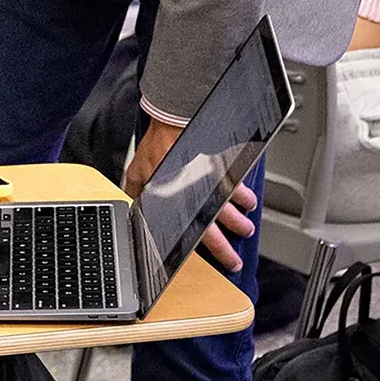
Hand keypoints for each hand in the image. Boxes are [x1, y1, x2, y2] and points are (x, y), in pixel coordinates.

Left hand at [125, 119, 256, 273]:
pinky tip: (249, 200)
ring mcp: (211, 183)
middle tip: (233, 261)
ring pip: (228, 210)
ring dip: (238, 222)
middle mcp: (195, 195)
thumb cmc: (158, 143)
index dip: (192, 248)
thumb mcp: (139, 169)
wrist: (177, 118)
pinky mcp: (222, 169)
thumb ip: (135, 189)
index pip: (184, 230)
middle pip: (212, 229)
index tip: (197, 258)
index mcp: (174, 198)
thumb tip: (130, 202)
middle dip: (224, 249)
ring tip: (245, 229)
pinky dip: (244, 194)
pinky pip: (236, 186)